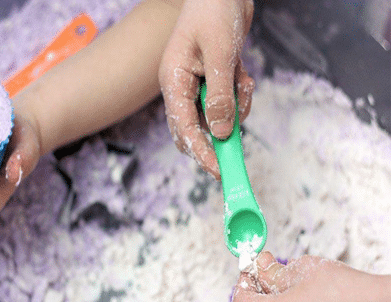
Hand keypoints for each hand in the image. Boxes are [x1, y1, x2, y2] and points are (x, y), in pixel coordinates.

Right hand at [159, 0, 254, 178]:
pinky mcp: (216, 81)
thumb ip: (220, 95)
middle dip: (216, 138)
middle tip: (232, 156)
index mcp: (174, 80)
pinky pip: (230, 101)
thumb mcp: (219, 54)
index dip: (199, 150)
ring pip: (218, 115)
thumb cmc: (214, 11)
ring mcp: (199, 84)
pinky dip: (242, 94)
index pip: (182, 126)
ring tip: (242, 80)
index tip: (217, 170)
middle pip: (195, 128)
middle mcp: (183, 86)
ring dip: (236, 107)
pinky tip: (243, 74)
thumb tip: (220, 133)